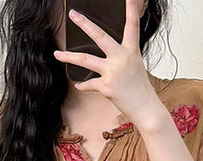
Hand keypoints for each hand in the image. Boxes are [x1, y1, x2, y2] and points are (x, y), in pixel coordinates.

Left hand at [53, 0, 161, 128]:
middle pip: (99, 36)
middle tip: (72, 14)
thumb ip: (122, 54)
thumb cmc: (140, 87)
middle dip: (84, 24)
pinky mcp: (106, 87)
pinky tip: (78, 84)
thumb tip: (108, 49)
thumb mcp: (135, 64)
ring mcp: (112, 72)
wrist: (145, 107)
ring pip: (85, 60)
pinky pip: (89, 84)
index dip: (131, 10)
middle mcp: (121, 58)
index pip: (132, 26)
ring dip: (69, 57)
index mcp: (131, 50)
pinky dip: (83, 85)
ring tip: (57, 54)